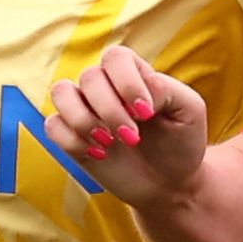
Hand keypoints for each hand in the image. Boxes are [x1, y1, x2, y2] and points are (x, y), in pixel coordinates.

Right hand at [42, 46, 211, 205]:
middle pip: (89, 77)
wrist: (171, 184)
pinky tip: (99, 155)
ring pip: (61, 93)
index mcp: (133, 73)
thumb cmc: (181, 142)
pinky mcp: (72, 137)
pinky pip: (53, 126)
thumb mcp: (189, 110)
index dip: (127, 83)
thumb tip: (139, 91)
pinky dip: (72, 141)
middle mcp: (104, 86)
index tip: (146, 113)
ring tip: (109, 144)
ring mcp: (85, 110)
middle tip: (133, 138)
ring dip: (84, 121)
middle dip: (111, 111)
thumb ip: (168, 88)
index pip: (115, 57)